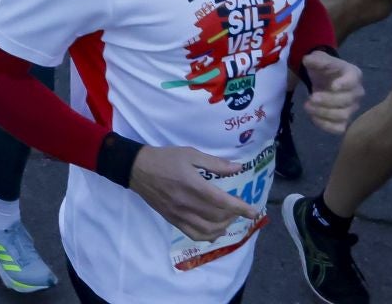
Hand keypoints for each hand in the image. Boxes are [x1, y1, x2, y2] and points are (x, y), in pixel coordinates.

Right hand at [125, 146, 261, 243]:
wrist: (138, 169)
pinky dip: (208, 236)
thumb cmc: (166, 158)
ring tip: (228, 219)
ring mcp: (179, 214)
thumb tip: (238, 168)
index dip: (240, 208)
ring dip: (223, 227)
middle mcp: (187, 203)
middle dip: (233, 216)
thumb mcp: (190, 154)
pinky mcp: (173, 220)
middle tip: (238, 209)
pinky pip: (194, 234)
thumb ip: (215, 163)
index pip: (222, 201)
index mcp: (193, 184)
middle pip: (217, 217)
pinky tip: (215, 231)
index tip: (253, 211)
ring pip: (207, 230)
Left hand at [299, 50, 364, 133]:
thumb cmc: (325, 69)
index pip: (353, 80)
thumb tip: (307, 60)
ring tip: (307, 106)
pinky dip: (325, 125)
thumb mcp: (320, 59)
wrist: (324, 79)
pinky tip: (313, 117)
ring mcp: (352, 108)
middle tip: (311, 97)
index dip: (344, 84)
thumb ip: (316, 59)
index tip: (333, 86)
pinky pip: (338, 128)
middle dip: (328, 100)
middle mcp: (357, 92)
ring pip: (342, 116)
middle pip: (346, 100)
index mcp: (353, 74)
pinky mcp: (344, 121)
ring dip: (323, 112)